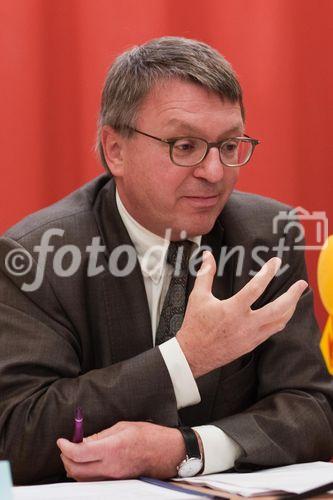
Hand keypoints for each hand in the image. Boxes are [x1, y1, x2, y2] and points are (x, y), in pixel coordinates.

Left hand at [57, 421, 185, 480]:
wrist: (165, 452)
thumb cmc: (148, 435)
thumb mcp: (122, 426)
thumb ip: (100, 435)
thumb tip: (83, 440)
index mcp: (112, 448)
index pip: (80, 453)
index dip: (66, 447)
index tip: (61, 441)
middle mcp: (111, 466)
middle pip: (76, 470)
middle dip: (65, 458)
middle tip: (65, 447)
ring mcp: (113, 477)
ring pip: (82, 479)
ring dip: (73, 467)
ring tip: (74, 453)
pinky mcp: (116, 482)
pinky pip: (93, 481)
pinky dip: (84, 473)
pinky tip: (86, 462)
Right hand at [177, 253, 307, 377]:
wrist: (193, 354)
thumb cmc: (195, 325)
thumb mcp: (198, 296)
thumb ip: (205, 274)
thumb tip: (208, 256)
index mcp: (233, 310)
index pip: (256, 288)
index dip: (268, 272)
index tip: (276, 262)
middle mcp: (245, 324)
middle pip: (278, 309)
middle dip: (293, 295)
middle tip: (301, 284)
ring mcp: (251, 336)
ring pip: (279, 321)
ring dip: (290, 308)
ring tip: (295, 297)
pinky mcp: (252, 344)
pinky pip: (272, 331)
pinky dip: (280, 320)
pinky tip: (282, 314)